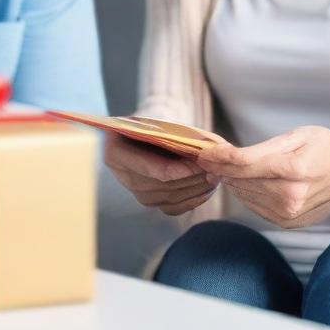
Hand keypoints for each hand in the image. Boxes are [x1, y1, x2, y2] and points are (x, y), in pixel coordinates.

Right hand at [103, 132, 218, 215]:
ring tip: (214, 176)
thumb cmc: (152, 123)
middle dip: (190, 179)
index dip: (176, 169)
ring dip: (195, 189)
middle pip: (160, 186)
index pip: (149, 168)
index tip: (199, 164)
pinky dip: (192, 200)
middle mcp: (121, 175)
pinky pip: (172, 208)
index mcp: (115, 151)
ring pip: (168, 198)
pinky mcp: (149, 201)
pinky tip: (207, 189)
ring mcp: (134, 192)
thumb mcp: (155, 122)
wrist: (145, 133)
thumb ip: (172, 134)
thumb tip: (204, 148)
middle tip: (213, 168)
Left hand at [195, 126, 329, 228]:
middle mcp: (290, 195)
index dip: (218, 157)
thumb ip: (261, 149)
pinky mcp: (288, 222)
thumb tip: (228, 157)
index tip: (203, 152)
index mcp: (293, 169)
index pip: (242, 164)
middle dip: (220, 168)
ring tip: (224, 167)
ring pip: (244, 194)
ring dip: (230, 181)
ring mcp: (289, 213)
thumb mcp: (296, 136)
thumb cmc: (325, 147)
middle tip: (209, 157)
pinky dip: (245, 193)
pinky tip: (245, 181)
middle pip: (240, 181)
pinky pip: (254, 206)